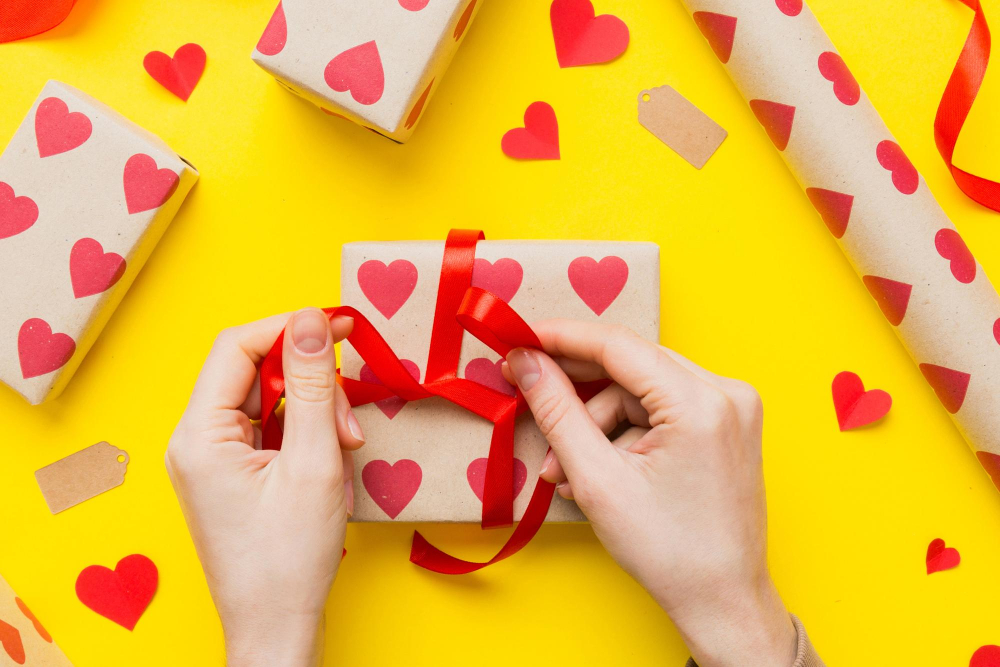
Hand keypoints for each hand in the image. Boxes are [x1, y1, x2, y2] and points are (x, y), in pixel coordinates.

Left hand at [166, 309, 363, 665]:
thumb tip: (313, 321)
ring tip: (344, 451)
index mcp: (199, 435)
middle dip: (312, 384)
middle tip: (350, 416)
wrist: (276, 628)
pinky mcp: (234, 474)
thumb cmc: (287, 561)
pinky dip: (308, 438)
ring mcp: (214, 459)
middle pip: (257, 373)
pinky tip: (329, 466)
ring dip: (316, 414)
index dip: (289, 327)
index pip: (237, 346)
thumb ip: (315, 386)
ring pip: (271, 402)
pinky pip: (273, 431)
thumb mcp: (313, 464)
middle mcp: (197, 441)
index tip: (338, 323)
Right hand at [503, 320, 796, 666]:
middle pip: (630, 368)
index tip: (520, 339)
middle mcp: (727, 393)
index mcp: (702, 402)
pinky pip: (661, 410)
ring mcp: (732, 408)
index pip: (618, 345)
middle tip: (534, 411)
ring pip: (641, 392)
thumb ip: (556, 411)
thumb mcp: (597, 479)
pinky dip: (625, 435)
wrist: (723, 601)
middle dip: (578, 399)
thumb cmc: (670, 552)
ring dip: (598, 427)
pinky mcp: (726, 425)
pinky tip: (602, 472)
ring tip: (570, 473)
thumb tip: (526, 363)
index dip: (562, 339)